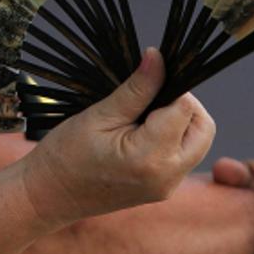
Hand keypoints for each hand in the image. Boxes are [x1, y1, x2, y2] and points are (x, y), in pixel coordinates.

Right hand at [21, 47, 215, 229]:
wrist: (50, 195)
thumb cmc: (67, 156)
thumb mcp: (100, 115)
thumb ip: (136, 89)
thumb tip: (158, 58)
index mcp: (151, 157)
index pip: (186, 109)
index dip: (171, 87)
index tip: (149, 80)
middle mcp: (167, 177)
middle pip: (203, 128)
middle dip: (184, 105)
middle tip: (149, 98)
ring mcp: (166, 187)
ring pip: (197, 143)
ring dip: (180, 122)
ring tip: (142, 117)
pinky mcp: (162, 189)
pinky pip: (183, 157)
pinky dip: (172, 139)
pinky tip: (141, 133)